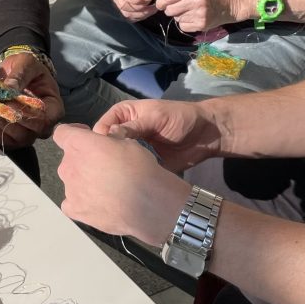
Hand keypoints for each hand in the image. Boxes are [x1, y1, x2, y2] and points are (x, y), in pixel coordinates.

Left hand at [0, 51, 63, 148]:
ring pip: (14, 140)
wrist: (17, 74)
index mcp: (53, 108)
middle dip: (6, 120)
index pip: (43, 120)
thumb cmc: (28, 69)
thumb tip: (9, 88)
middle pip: (28, 133)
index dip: (25, 114)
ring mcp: (28, 133)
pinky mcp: (13, 137)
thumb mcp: (26, 64)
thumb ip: (20, 75)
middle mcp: (43, 126)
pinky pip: (1, 140)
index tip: (7, 101)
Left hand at [54, 123, 188, 243]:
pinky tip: (97, 203)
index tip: (86, 136)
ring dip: (83, 180)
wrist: (146, 202)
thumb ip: (110, 139)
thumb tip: (108, 139)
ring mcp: (70, 190)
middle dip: (82, 159)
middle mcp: (68, 166)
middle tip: (103, 165)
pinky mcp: (75, 210)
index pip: (62, 133)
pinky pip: (71, 202)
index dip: (73, 132)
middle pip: (69, 159)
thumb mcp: (127, 142)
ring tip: (105, 188)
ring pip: (71, 180)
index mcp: (79, 144)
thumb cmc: (137, 167)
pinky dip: (81, 200)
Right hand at [92, 97, 222, 171]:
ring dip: (116, 171)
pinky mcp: (143, 167)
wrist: (205, 135)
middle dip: (105, 158)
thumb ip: (134, 126)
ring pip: (116, 163)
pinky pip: (131, 174)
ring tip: (116, 180)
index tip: (102, 152)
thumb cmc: (180, 117)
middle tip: (107, 170)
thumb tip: (109, 135)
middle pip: (106, 147)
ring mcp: (133, 152)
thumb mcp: (156, 117)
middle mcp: (124, 134)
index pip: (101, 128)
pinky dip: (129, 180)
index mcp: (123, 116)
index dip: (99, 140)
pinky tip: (127, 187)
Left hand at [155, 0, 245, 32]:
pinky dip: (185, 23)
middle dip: (170, 8)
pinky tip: (194, 17)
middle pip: (169, 10)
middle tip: (179, 5)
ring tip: (191, 10)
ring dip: (179, 15)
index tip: (161, 4)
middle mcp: (196, 1)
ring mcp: (199, 15)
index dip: (160, 2)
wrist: (233, 2)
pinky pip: (183, 26)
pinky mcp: (202, 25)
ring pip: (176, 18)